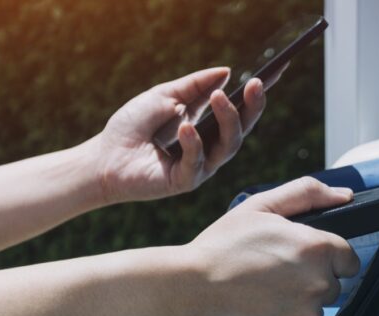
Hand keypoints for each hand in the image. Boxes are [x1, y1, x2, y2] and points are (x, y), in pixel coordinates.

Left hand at [88, 67, 267, 203]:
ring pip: (228, 147)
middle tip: (256, 84)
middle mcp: (210, 148)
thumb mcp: (164, 95)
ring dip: (227, 120)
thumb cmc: (132, 126)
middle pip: (241, 130)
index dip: (256, 95)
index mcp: (208, 127)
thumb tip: (227, 72)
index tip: (275, 73)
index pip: (239, 110)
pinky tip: (185, 126)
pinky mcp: (185, 181)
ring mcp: (201, 166)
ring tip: (219, 97)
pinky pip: (197, 162)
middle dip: (252, 107)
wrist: (104, 156)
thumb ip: (195, 85)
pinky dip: (193, 142)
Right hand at [165, 177, 359, 315]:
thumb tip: (344, 195)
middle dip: (309, 281)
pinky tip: (255, 313)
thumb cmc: (219, 248)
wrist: (184, 292)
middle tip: (271, 275)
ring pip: (313, 312)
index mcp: (317, 248)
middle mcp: (319, 284)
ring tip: (258, 294)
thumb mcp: (260, 206)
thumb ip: (307, 193)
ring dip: (294, 305)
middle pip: (332, 287)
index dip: (326, 258)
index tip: (302, 260)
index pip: (348, 260)